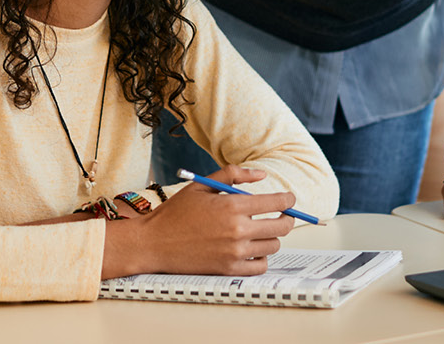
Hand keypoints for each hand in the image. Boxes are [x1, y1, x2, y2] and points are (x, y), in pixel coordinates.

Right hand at [102, 165, 294, 278]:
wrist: (154, 243)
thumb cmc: (176, 212)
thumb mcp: (202, 185)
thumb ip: (234, 174)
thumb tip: (262, 174)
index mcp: (232, 206)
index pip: (276, 203)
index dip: (288, 200)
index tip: (290, 199)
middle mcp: (237, 230)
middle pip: (281, 226)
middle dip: (286, 218)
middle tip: (282, 215)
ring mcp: (234, 253)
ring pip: (272, 246)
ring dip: (271, 237)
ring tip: (260, 231)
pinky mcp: (229, 270)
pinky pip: (260, 266)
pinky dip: (261, 257)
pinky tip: (252, 249)